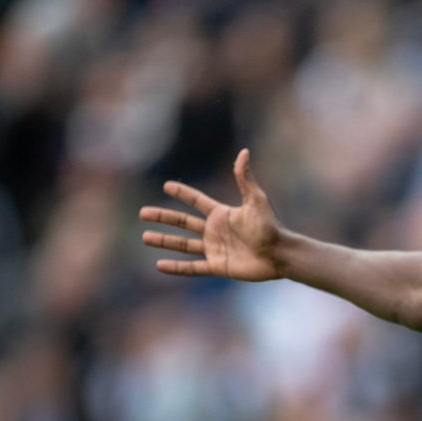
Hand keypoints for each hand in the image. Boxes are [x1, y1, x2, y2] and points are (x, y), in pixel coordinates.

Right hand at [140, 148, 281, 280]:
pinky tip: (159, 265)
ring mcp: (215, 249)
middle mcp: (215, 231)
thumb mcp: (256, 200)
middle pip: (183, 222)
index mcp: (222, 214)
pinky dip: (176, 267)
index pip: (197, 201)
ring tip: (145, 237)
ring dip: (164, 241)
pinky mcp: (218, 266)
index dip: (183, 193)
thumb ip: (245, 178)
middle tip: (142, 213)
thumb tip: (244, 152)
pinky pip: (193, 267)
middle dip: (163, 217)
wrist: (279, 254)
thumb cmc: (270, 227)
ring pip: (184, 244)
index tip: (166, 185)